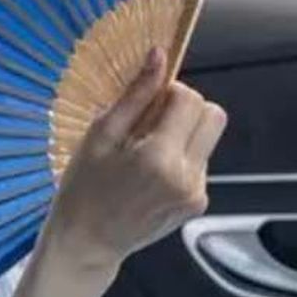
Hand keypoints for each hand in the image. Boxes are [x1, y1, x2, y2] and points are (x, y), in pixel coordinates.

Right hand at [43, 46, 226, 270]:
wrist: (87, 242)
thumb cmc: (84, 187)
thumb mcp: (101, 134)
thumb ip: (136, 94)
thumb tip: (160, 55)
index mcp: (160, 156)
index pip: (190, 99)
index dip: (168, 92)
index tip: (144, 106)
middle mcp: (187, 177)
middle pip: (212, 115)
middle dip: (186, 109)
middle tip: (150, 123)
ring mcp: (196, 193)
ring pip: (208, 137)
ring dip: (183, 133)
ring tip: (145, 154)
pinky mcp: (198, 203)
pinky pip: (201, 161)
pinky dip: (181, 157)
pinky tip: (151, 173)